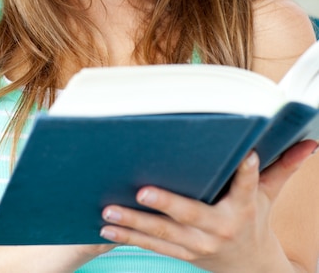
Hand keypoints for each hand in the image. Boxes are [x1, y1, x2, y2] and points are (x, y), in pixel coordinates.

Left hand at [100, 140, 316, 271]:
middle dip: (164, 205)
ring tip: (107, 213)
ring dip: (133, 226)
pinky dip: (128, 239)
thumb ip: (283, 167)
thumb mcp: (270, 194)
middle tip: (139, 193)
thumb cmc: (256, 219)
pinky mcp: (181, 253)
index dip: (247, 171)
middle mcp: (219, 229)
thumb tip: (311, 143)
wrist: (251, 268)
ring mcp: (197, 246)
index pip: (246, 185)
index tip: (247, 155)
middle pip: (190, 216)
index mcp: (242, 208)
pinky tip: (105, 230)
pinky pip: (152, 247)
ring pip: (163, 235)